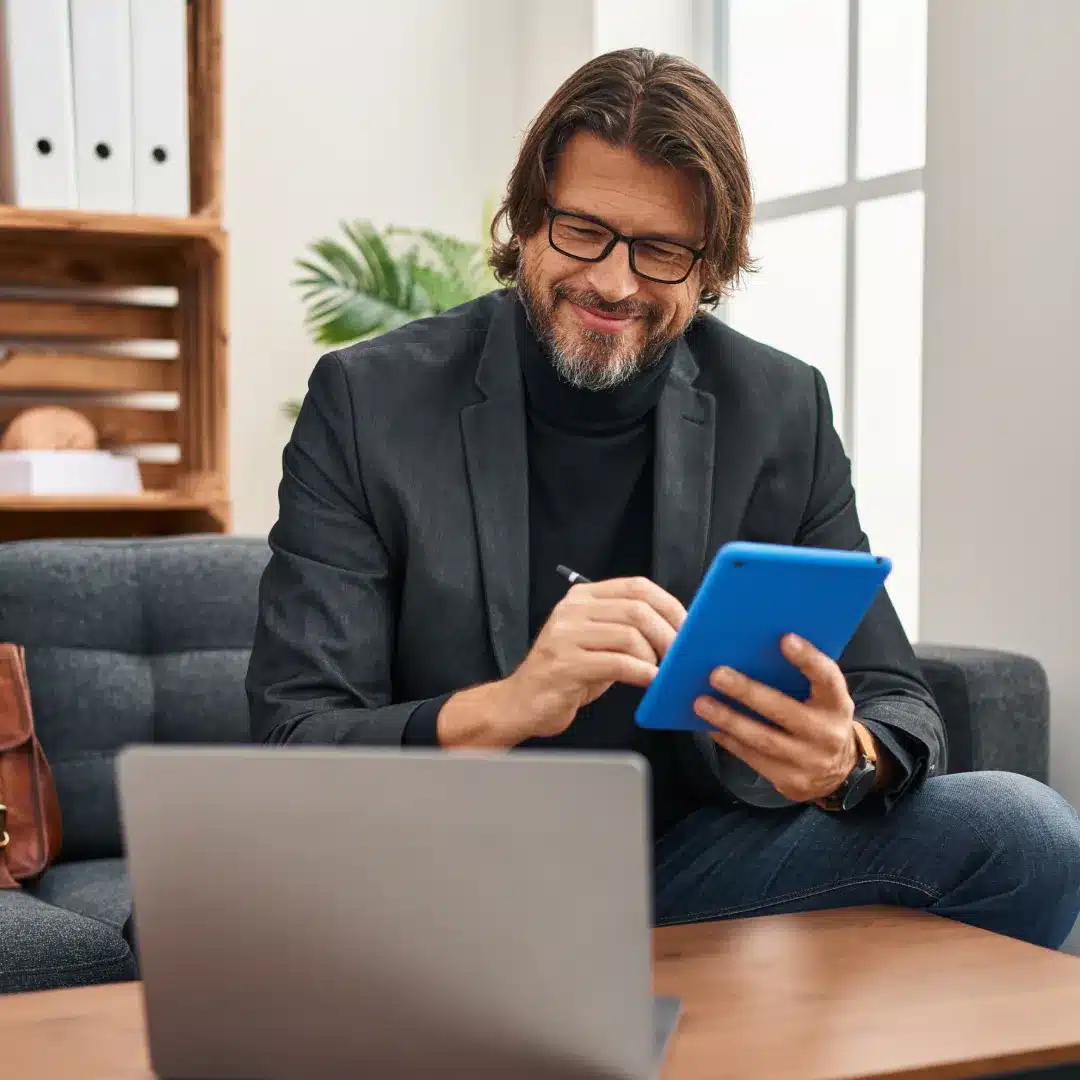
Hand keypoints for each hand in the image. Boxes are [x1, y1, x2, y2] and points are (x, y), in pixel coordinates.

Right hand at [437, 576, 686, 747]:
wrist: (522, 702)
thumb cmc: (566, 674)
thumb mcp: (596, 641)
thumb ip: (625, 628)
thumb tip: (675, 629)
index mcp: (582, 597)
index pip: (636, 586)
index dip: (669, 605)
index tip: (686, 626)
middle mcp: (572, 610)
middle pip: (636, 609)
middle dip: (667, 633)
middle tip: (679, 654)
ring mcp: (565, 635)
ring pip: (629, 635)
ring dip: (653, 657)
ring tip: (657, 671)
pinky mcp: (565, 664)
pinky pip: (617, 663)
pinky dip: (641, 673)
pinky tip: (649, 681)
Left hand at [693, 634, 858, 803]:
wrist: (839, 769)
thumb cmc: (820, 718)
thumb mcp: (823, 697)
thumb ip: (800, 676)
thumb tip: (752, 648)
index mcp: (837, 703)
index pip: (827, 677)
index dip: (808, 659)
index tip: (785, 639)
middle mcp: (827, 733)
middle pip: (784, 711)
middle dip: (748, 692)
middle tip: (717, 674)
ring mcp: (809, 761)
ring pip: (763, 739)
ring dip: (728, 719)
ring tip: (701, 703)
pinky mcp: (791, 780)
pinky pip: (752, 758)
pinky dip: (729, 740)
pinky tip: (710, 725)